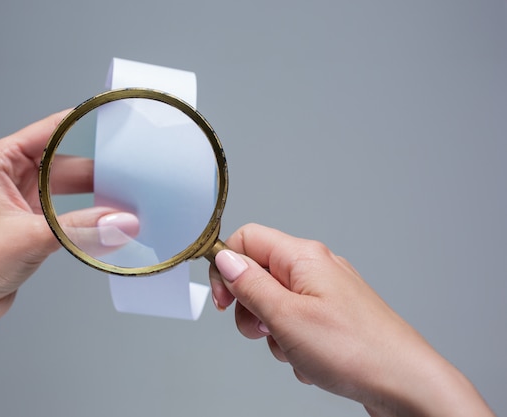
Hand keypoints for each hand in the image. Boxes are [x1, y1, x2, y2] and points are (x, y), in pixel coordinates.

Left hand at [0, 110, 138, 328]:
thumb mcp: (34, 237)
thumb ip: (82, 228)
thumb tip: (122, 221)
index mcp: (2, 160)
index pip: (52, 129)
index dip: (85, 121)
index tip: (115, 118)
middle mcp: (14, 174)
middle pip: (69, 159)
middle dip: (100, 169)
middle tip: (132, 173)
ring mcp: (28, 197)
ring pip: (73, 185)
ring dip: (97, 194)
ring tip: (127, 199)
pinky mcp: (38, 219)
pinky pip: (73, 207)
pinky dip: (91, 212)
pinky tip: (111, 218)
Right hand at [209, 223, 493, 416]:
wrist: (406, 383)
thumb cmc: (357, 350)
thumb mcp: (286, 317)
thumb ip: (249, 285)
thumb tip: (225, 259)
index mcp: (304, 257)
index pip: (247, 239)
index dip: (226, 267)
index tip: (222, 300)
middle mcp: (316, 269)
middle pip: (259, 274)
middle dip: (251, 308)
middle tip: (262, 331)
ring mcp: (326, 294)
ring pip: (276, 305)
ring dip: (274, 333)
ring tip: (294, 350)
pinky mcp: (334, 318)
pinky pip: (296, 325)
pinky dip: (294, 345)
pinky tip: (311, 361)